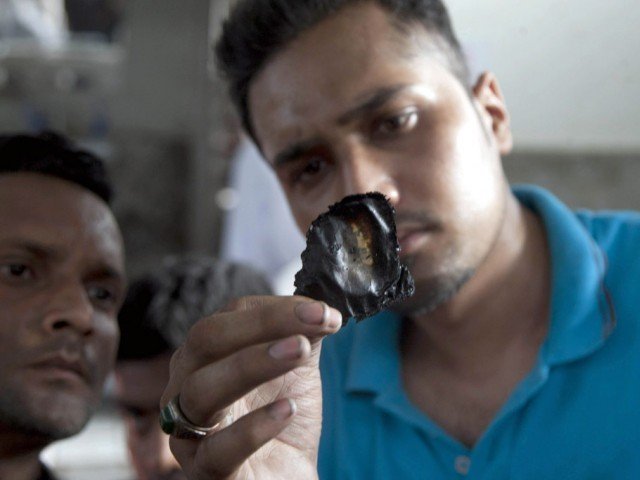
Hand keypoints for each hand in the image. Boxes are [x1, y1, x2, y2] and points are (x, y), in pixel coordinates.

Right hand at [160, 296, 341, 479]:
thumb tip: (321, 309)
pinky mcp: (205, 475)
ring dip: (253, 364)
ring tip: (300, 351)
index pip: (229, 316)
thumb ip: (305, 335)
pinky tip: (287, 410)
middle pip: (206, 341)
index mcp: (205, 355)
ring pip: (202, 390)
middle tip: (312, 322)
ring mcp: (190, 432)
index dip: (276, 309)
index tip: (321, 312)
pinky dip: (252, 428)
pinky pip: (218, 451)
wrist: (286, 474)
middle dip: (261, 325)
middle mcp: (185, 387)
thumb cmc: (281, 416)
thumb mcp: (296, 369)